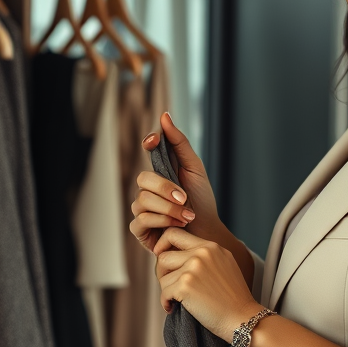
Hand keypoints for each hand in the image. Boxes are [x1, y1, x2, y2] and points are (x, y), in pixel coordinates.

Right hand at [131, 112, 222, 252]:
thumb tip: (164, 115)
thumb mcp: (195, 168)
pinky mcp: (140, 228)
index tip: (154, 141)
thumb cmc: (202, 200)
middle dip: (165, 189)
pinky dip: (161, 222)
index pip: (148, 149)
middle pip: (143, 178)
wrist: (207, 231)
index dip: (149, 142)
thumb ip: (180, 143)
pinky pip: (140, 220)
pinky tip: (175, 226)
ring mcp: (142, 207)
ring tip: (186, 217)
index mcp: (161, 169)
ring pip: (142, 200)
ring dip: (168, 209)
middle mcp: (148, 187)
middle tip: (185, 198)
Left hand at [154, 228, 262, 341]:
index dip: (162, 246)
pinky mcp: (185, 286)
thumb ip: (203, 254)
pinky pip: (164, 292)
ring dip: (166, 290)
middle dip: (162, 273)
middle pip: (163, 256)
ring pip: (162, 276)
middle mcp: (201, 253)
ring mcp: (193, 268)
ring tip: (178, 299)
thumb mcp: (224, 264)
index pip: (174, 233)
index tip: (163, 259)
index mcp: (210, 246)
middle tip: (170, 286)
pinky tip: (175, 308)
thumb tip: (174, 253)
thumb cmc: (233, 297)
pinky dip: (166, 303)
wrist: (243, 318)